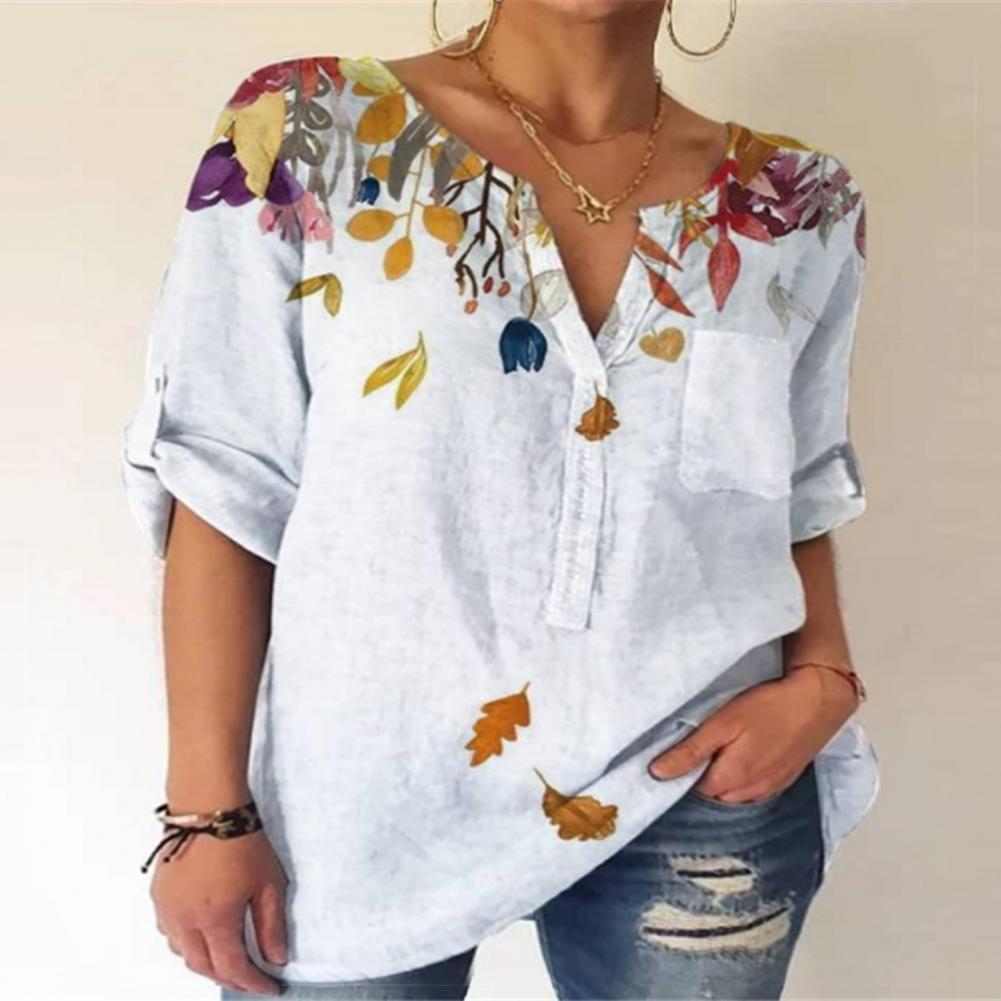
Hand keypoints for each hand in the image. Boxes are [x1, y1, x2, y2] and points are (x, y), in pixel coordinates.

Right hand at [151, 828, 287, 994]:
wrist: (208, 805)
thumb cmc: (241, 839)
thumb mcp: (267, 882)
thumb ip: (271, 924)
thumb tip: (276, 957)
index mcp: (213, 920)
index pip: (232, 967)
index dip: (253, 983)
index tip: (270, 987)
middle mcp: (184, 920)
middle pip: (203, 966)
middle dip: (228, 977)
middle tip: (251, 979)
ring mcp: (167, 908)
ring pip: (183, 952)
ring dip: (205, 962)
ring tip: (228, 960)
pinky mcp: (159, 894)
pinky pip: (170, 932)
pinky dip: (187, 943)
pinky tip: (201, 935)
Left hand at [648, 666, 858, 802]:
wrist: (818, 701)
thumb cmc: (769, 708)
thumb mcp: (722, 724)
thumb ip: (690, 752)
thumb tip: (657, 773)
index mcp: (731, 780)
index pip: (691, 791)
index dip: (681, 774)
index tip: (676, 755)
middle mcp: (750, 792)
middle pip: (713, 795)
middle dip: (701, 778)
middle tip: (699, 747)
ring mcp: (770, 788)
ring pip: (734, 794)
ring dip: (724, 779)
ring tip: (722, 750)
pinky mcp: (784, 779)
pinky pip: (755, 789)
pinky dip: (744, 778)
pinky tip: (745, 755)